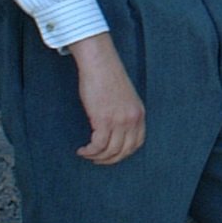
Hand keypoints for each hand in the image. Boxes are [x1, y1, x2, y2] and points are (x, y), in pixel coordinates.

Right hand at [69, 32, 145, 162]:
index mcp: (139, 114)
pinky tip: (83, 150)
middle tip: (97, 159)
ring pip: (110, 151)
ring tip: (86, 154)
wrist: (100, 63)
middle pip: (124, 151)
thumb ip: (124, 113)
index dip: (123, 153)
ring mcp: (119, 121)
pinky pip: (98, 145)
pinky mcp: (104, 120)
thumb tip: (115, 130)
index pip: (137, 143)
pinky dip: (89, 151)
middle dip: (109, 159)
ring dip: (97, 157)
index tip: (111, 155)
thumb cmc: (107, 76)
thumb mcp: (124, 97)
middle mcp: (132, 119)